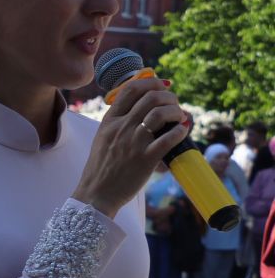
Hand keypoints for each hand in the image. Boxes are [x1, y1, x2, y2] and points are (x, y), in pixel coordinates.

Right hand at [76, 75, 187, 215]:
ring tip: (180, 118)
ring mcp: (133, 143)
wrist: (95, 194)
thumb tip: (142, 110)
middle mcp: (121, 128)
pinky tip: (182, 132)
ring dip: (177, 112)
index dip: (151, 82)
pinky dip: (180, 131)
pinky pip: (169, 138)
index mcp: (109, 121)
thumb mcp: (102, 138)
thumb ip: (118, 123)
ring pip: (161, 114)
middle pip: (151, 97)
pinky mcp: (145, 159)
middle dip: (169, 97)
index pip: (131, 89)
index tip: (162, 87)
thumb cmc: (101, 168)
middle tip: (174, 106)